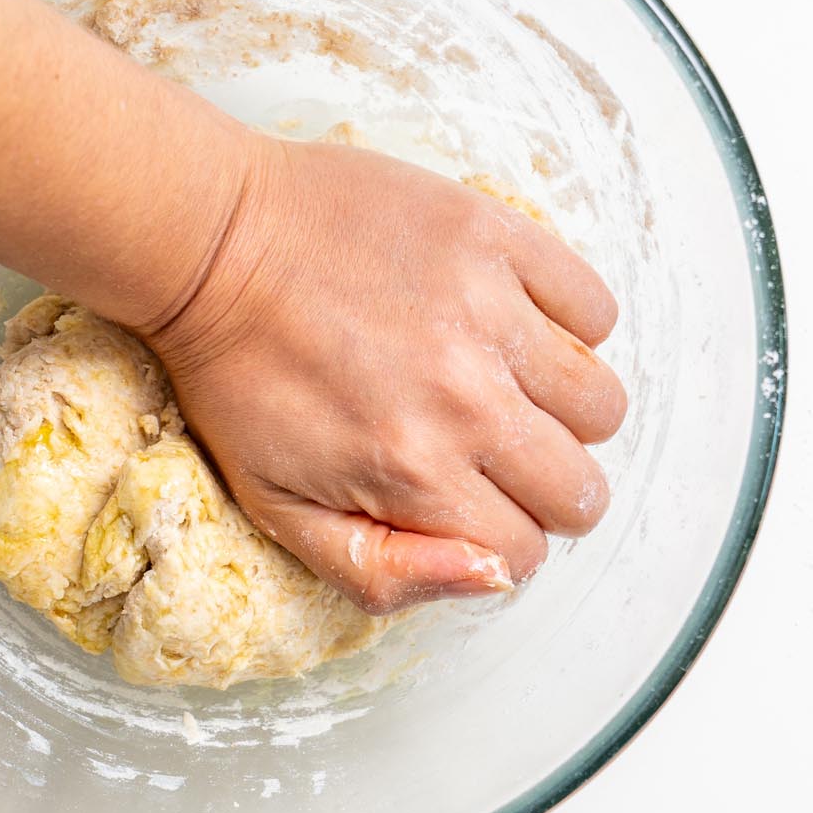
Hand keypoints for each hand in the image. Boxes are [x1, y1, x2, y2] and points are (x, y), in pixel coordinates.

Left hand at [148, 136, 624, 613]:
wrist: (211, 241)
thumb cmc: (235, 371)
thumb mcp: (276, 506)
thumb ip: (383, 571)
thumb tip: (494, 576)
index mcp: (414, 471)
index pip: (523, 552)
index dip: (492, 535)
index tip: (460, 498)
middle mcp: (466, 398)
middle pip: (579, 488)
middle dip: (540, 486)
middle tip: (484, 447)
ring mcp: (488, 310)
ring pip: (601, 403)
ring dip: (561, 410)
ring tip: (500, 383)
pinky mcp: (494, 236)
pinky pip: (592, 305)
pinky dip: (569, 323)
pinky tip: (511, 322)